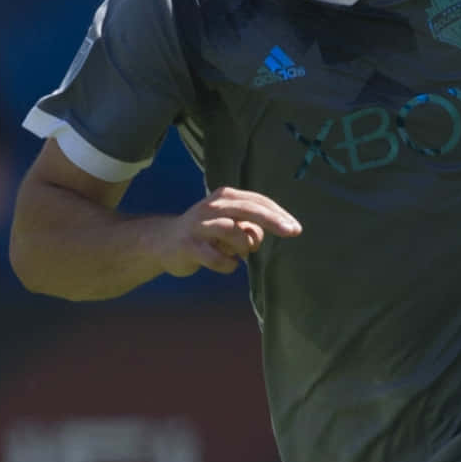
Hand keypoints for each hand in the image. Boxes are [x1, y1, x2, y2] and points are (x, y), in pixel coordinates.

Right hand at [156, 186, 302, 276]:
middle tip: (292, 232)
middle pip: (248, 209)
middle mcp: (211, 206)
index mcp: (224, 197)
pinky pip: (217, 257)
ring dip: (243, 246)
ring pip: (232, 231)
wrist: (164, 242)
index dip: (278, 214)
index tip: (296, 229)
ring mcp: (198, 225)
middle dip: (272, 221)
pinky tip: (227, 264)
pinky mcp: (188, 245)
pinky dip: (228, 264)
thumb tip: (261, 235)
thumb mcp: (230, 225)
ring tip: (240, 253)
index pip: (257, 201)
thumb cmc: (206, 234)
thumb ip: (249, 227)